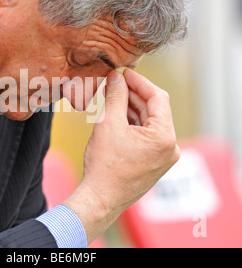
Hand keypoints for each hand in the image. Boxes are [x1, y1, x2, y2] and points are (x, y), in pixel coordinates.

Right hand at [63, 69, 180, 243]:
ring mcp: (163, 156)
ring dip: (131, 108)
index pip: (157, 97)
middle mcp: (170, 147)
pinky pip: (146, 135)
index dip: (140, 82)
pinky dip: (133, 124)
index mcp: (165, 137)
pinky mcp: (154, 162)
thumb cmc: (104, 166)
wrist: (100, 198)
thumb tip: (116, 77)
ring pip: (149, 122)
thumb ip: (115, 96)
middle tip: (114, 83)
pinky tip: (117, 114)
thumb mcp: (108, 124)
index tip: (124, 73)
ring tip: (112, 97)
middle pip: (154, 110)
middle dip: (133, 95)